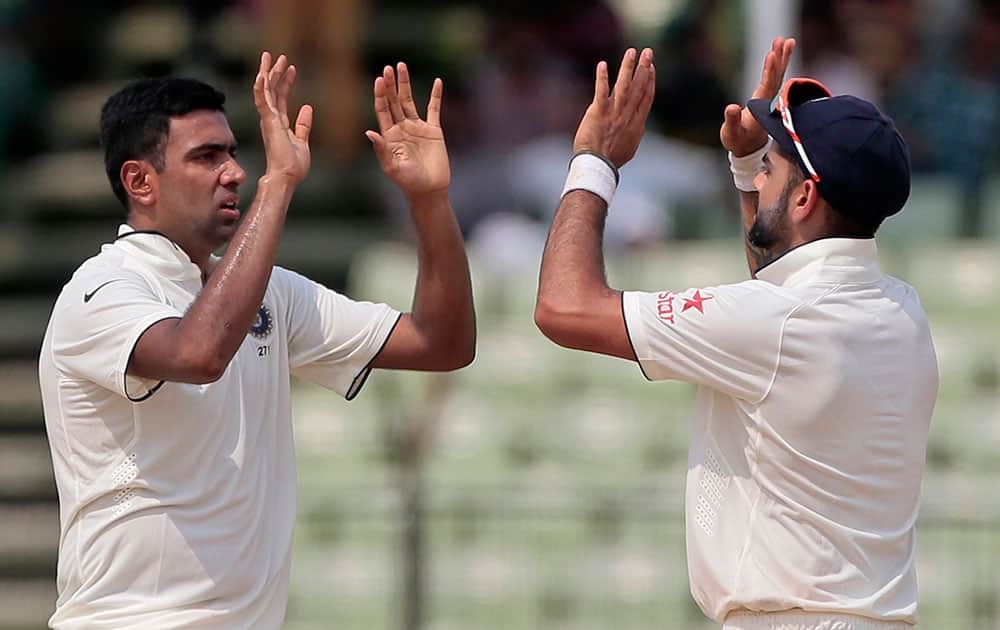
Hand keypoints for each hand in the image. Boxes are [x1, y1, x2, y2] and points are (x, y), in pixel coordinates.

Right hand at [253, 51, 312, 183]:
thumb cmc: (293, 165)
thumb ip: (303, 125)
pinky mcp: (268, 123)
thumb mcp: (302, 141)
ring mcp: (268, 120)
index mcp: (279, 123)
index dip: (286, 82)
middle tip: (280, 56)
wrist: (287, 177)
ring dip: (267, 73)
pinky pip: (262, 102)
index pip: (281, 98)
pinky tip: (260, 75)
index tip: (292, 68)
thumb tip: (307, 108)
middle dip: (275, 72)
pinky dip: (260, 89)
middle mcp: (271, 119)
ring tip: (269, 56)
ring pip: (265, 91)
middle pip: (272, 90)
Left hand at [367, 63, 449, 197]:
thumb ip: (381, 149)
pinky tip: (437, 82)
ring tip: (401, 66)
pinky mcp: (433, 131)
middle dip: (390, 85)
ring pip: (410, 101)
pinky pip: (434, 109)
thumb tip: (369, 132)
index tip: (379, 79)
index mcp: (389, 135)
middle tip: (389, 67)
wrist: (429, 190)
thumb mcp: (392, 167)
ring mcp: (417, 128)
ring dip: (405, 84)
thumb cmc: (408, 182)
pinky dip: (436, 95)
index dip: (380, 94)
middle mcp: (401, 128)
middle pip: (394, 101)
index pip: (382, 110)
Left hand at [573, 48, 654, 168]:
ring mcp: (614, 113)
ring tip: (632, 51)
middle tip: (648, 51)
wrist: (598, 166)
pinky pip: (601, 92)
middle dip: (644, 67)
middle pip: (639, 87)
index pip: (646, 97)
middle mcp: (627, 115)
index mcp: (637, 123)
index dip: (650, 80)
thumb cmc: (612, 159)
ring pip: (624, 85)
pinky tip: (603, 65)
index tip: (652, 67)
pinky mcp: (598, 112)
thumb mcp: (631, 147)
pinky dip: (602, 78)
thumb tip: (638, 126)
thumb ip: (634, 132)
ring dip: (628, 67)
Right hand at [720, 37, 794, 156]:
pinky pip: (774, 78)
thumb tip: (732, 108)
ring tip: (785, 41)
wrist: (748, 148)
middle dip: (780, 59)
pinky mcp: (767, 97)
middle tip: (784, 41)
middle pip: (777, 77)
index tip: (772, 55)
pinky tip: (777, 55)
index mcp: (761, 107)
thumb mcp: (731, 133)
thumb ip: (731, 121)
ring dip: (782, 58)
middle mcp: (768, 101)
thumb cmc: (738, 141)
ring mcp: (769, 99)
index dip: (770, 70)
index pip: (767, 85)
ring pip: (778, 75)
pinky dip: (777, 65)